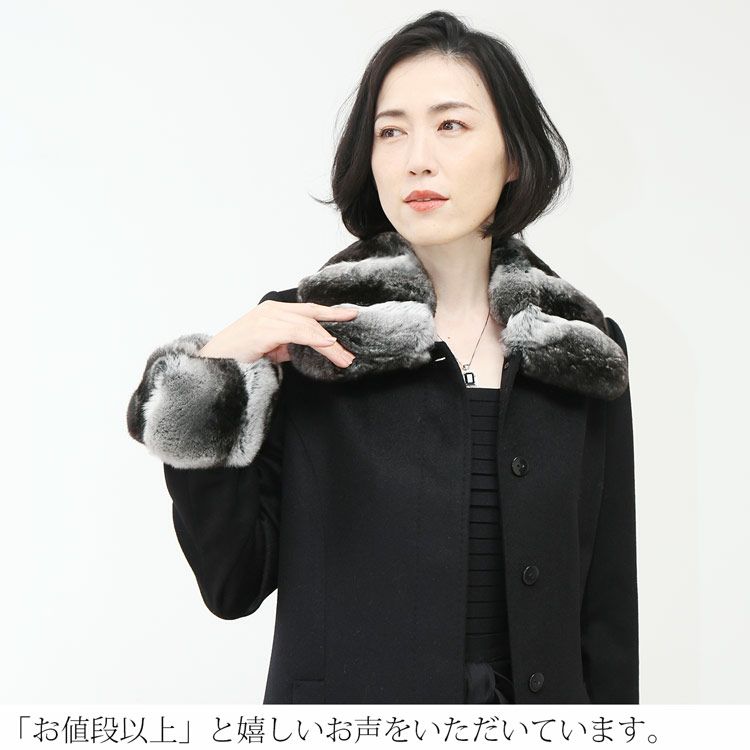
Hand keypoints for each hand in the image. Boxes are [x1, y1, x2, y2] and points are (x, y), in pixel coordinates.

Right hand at [196, 300, 358, 368]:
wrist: (213, 364)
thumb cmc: (238, 357)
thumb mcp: (269, 348)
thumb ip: (289, 344)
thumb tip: (311, 347)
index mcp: (274, 311)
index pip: (309, 310)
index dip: (331, 313)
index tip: (351, 315)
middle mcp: (272, 310)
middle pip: (312, 316)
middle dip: (335, 327)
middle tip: (351, 345)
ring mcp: (267, 318)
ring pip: (308, 326)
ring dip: (329, 343)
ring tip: (344, 357)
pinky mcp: (264, 330)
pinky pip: (296, 333)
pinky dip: (314, 338)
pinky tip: (328, 345)